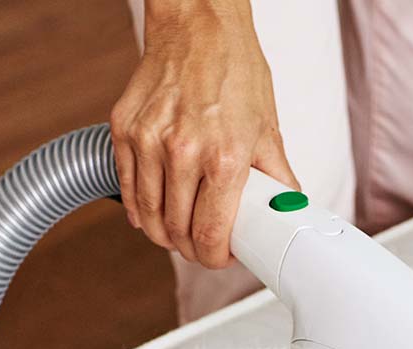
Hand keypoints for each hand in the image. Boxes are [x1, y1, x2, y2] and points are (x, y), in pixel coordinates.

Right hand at [110, 0, 297, 268]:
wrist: (199, 27)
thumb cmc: (236, 72)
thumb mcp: (270, 131)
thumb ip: (278, 180)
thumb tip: (287, 212)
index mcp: (225, 158)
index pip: (211, 233)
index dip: (216, 258)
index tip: (221, 258)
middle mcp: (183, 152)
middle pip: (178, 230)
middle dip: (192, 249)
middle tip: (204, 248)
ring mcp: (149, 141)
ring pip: (148, 215)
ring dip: (164, 234)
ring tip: (180, 235)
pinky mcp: (124, 129)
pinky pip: (127, 187)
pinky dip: (138, 208)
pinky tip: (152, 214)